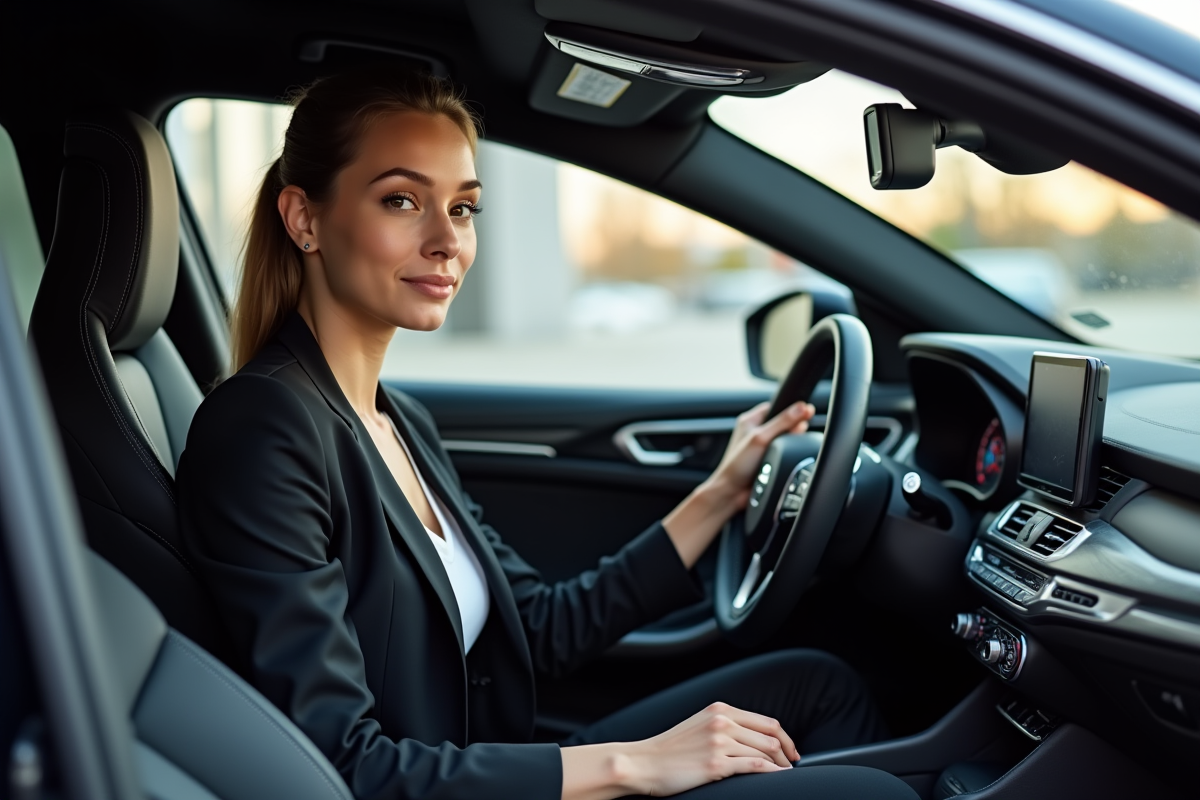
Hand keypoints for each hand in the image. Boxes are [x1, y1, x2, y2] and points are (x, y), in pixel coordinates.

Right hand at [620, 702, 799, 796]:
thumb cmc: (669, 750)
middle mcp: (722, 722)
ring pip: (765, 752)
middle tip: (791, 766)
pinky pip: (754, 767)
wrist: (643, 763)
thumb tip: (752, 738)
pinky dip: (771, 773)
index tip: (790, 751)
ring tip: (783, 775)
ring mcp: (719, 743)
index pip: (766, 721)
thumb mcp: (699, 726)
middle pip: (770, 736)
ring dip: (780, 766)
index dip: (784, 738)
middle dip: (787, 753)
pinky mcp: (716, 764)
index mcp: (720, 710)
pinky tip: (777, 778)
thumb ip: (724, 726)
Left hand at [708, 401, 815, 512]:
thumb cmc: (737, 465)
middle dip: (793, 427)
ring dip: (791, 442)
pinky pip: (784, 452)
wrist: (733, 493)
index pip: (776, 406)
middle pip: (784, 423)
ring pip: (785, 439)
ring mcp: (762, 446)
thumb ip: (782, 422)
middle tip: (798, 432)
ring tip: (791, 447)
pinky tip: (788, 457)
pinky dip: (789, 454)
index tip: (805, 411)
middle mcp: (756, 431)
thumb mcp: (760, 438)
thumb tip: (802, 408)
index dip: (791, 409)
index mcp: (750, 420)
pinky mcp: (768, 459)